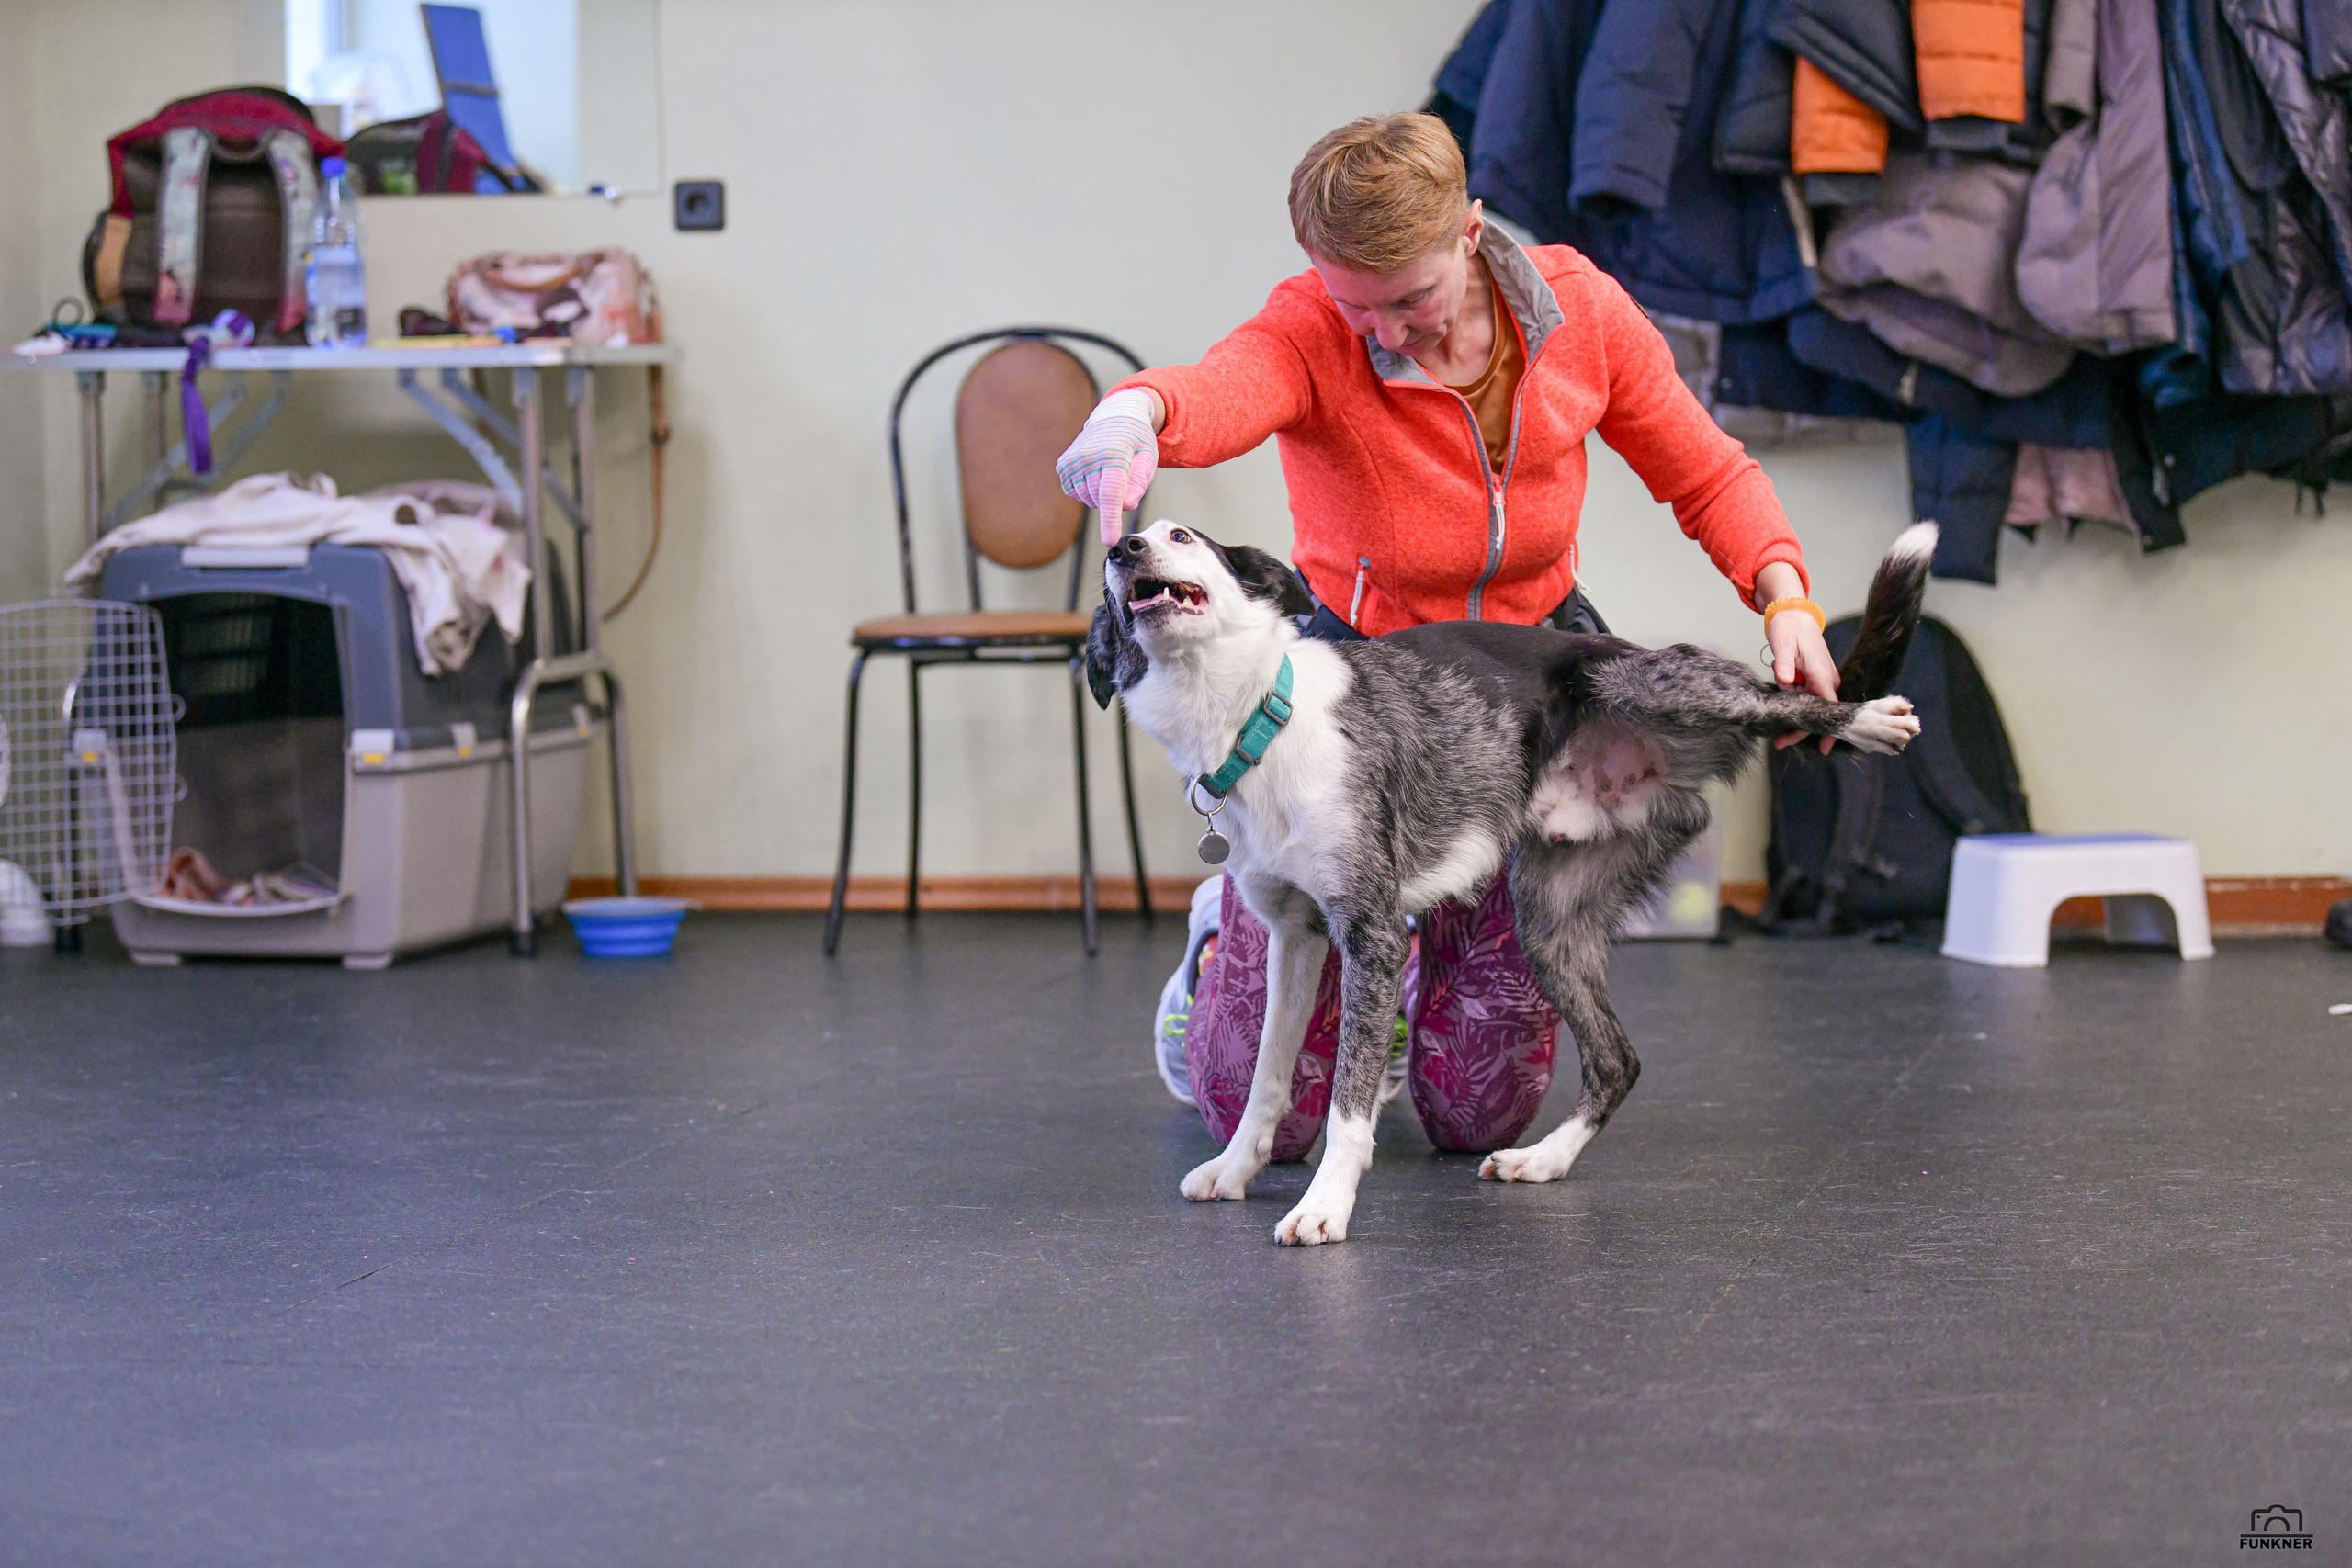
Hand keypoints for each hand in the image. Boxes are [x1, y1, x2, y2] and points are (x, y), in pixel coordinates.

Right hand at [1056, 389, 1159, 541]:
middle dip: (1116, 500)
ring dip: (1101, 496)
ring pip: (1089, 499)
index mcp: (1112, 454)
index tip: (1109, 541)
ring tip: (1109, 471)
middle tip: (1124, 478)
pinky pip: (1077, 493)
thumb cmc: (1135, 440)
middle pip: (1101, 501)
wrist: (1113, 417)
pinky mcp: (1063, 466)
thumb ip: (1140, 482)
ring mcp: (1072, 461)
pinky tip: (1095, 473)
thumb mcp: (1148, 457)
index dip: (1110, 520)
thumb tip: (1126, 505)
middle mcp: (1087, 457)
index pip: (1110, 493)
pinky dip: (1089, 490)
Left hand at [1768, 608, 1840, 754]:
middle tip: (1780, 743)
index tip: (1824, 748)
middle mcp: (1827, 680)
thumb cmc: (1789, 628)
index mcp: (1822, 674)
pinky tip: (1782, 684)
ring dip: (1793, 707)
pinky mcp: (1815, 679)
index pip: (1831, 707)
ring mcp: (1823, 680)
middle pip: (1819, 712)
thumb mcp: (1783, 644)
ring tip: (1778, 692)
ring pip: (1810, 705)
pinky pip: (1806, 697)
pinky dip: (1793, 698)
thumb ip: (1784, 664)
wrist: (1793, 614)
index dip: (1828, 729)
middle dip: (1801, 727)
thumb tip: (1784, 681)